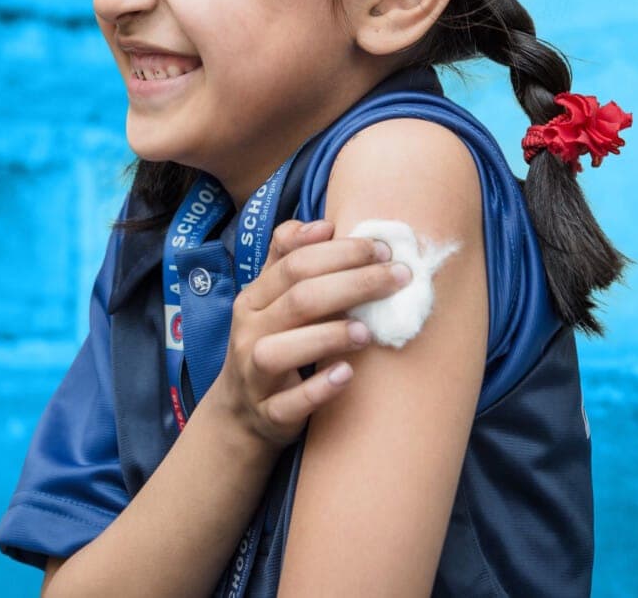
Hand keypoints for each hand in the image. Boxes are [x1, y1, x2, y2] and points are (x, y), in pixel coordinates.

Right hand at [203, 217, 410, 451]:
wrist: (239, 414)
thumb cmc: (269, 343)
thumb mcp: (270, 299)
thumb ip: (289, 258)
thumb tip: (323, 224)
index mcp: (254, 298)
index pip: (295, 264)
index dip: (340, 252)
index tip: (383, 249)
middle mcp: (250, 331)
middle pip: (299, 299)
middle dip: (353, 283)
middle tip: (397, 277)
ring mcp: (255, 374)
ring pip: (282, 350)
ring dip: (329, 335)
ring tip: (368, 330)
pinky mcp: (269, 413)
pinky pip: (289, 403)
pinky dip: (318, 389)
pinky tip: (347, 375)